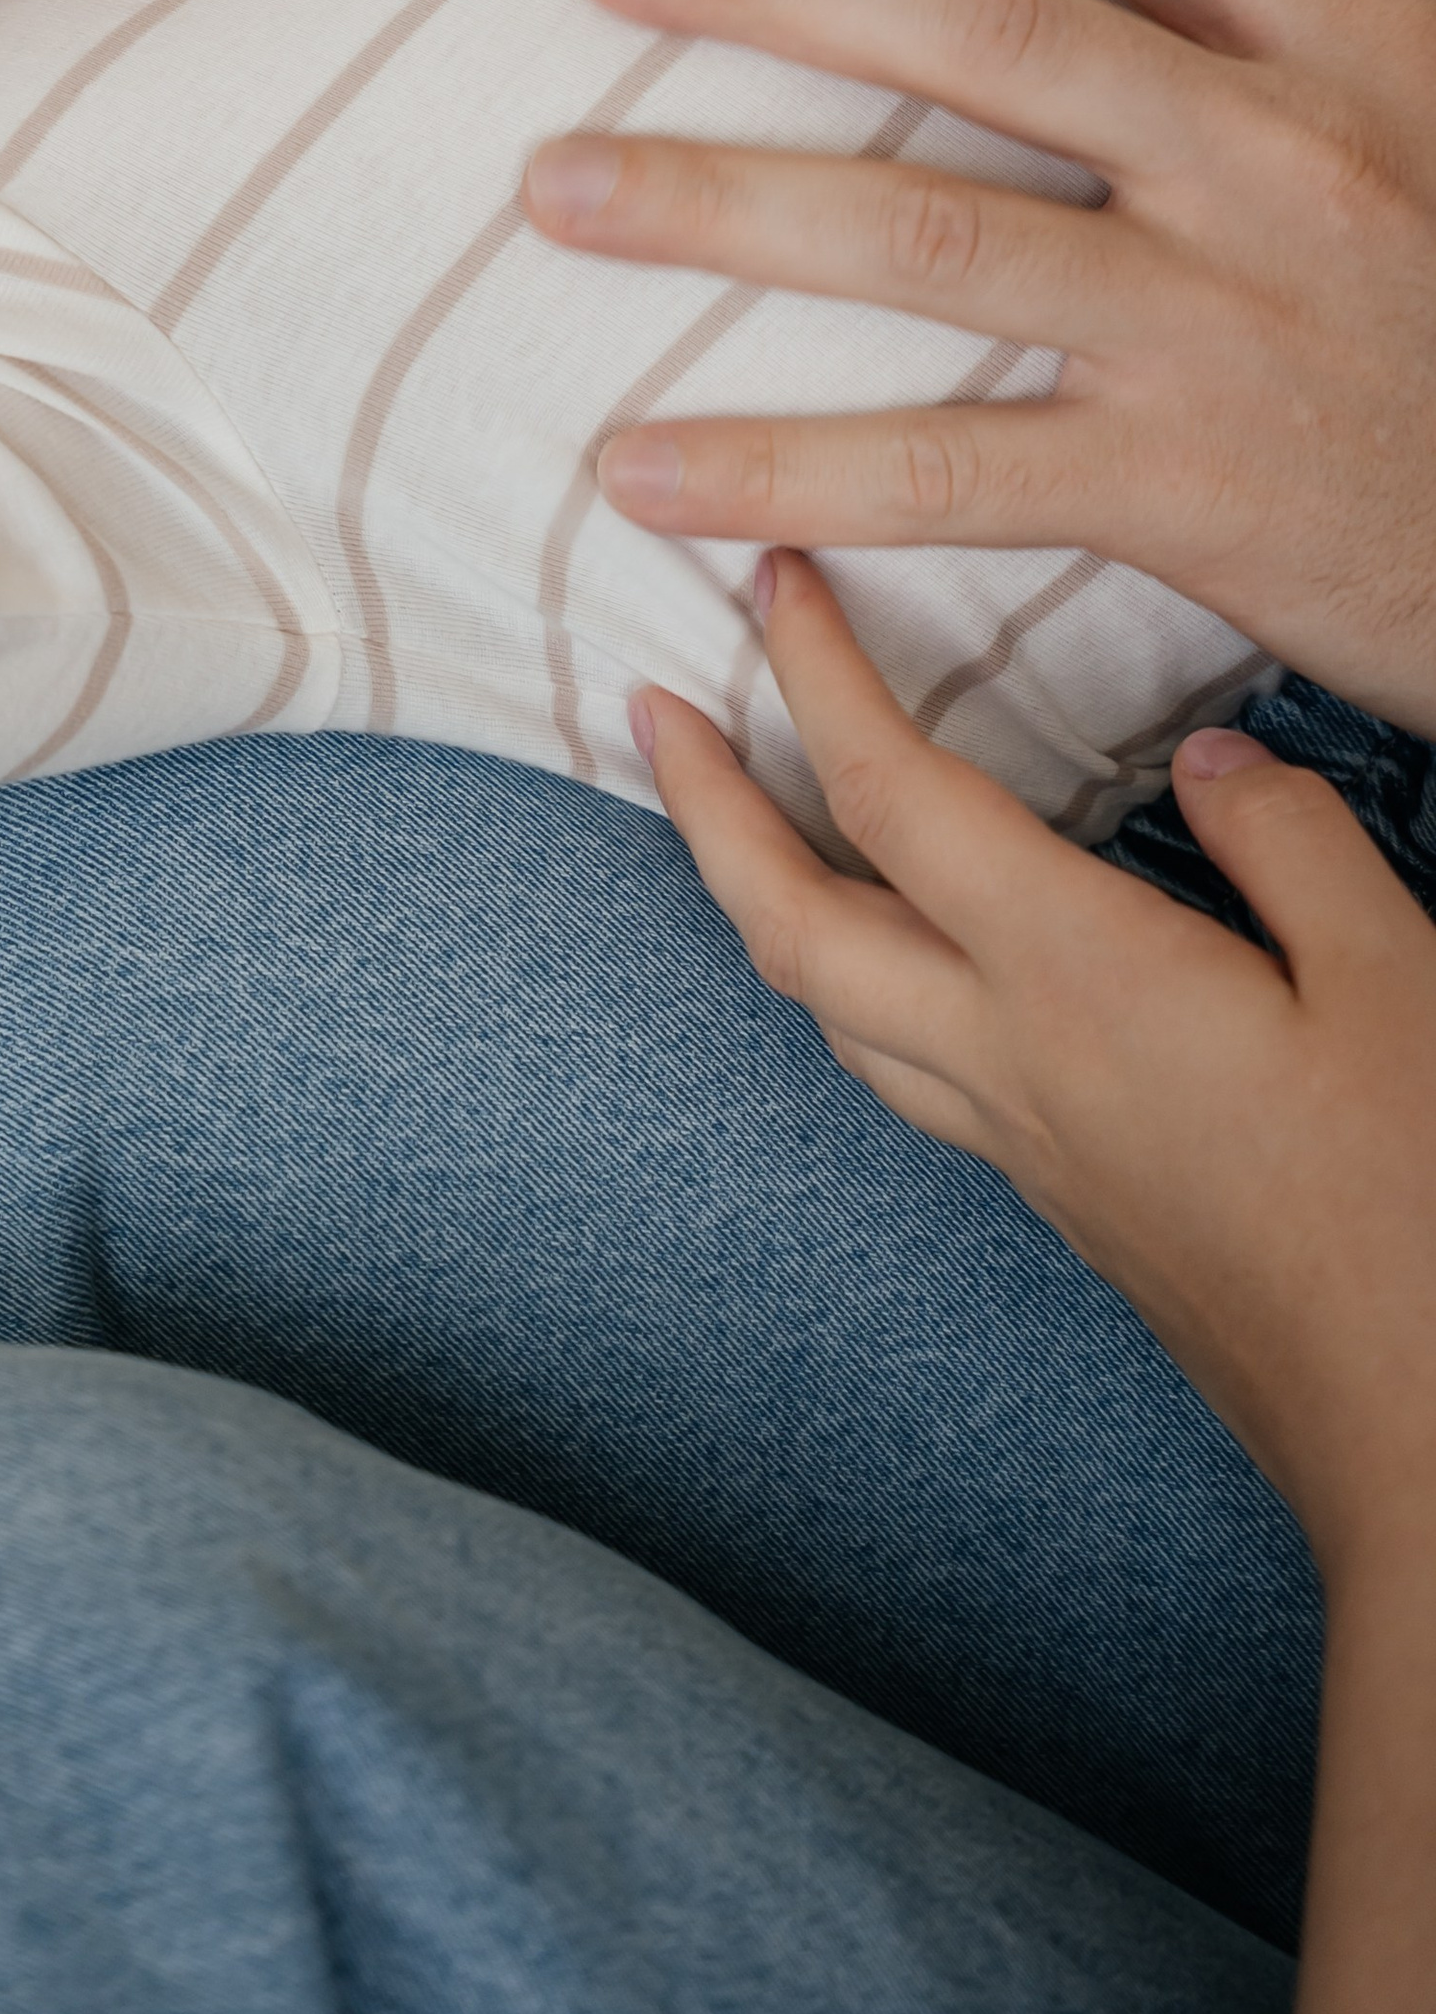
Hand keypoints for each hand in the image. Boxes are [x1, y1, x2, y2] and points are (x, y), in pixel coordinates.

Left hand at [525, 0, 1435, 727]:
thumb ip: (1317, 6)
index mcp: (1344, 39)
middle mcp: (1273, 157)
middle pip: (978, 36)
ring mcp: (1219, 322)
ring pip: (922, 240)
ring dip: (715, 206)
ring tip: (554, 187)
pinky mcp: (1183, 484)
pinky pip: (940, 471)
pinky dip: (775, 473)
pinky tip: (637, 471)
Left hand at [638, 556, 1435, 2013]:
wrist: (1416, 1433)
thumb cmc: (1416, 1208)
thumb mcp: (1400, 978)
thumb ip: (1289, 842)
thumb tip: (1206, 759)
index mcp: (1076, 977)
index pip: (892, 794)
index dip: (815, 673)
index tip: (771, 579)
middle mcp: (1008, 1058)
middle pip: (787, 920)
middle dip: (702, 805)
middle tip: (654, 707)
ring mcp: (1020, 1140)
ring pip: (824, 1006)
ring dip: (756, 898)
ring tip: (737, 816)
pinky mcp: (1056, 1196)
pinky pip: (896, 1068)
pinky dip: (848, 983)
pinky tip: (889, 956)